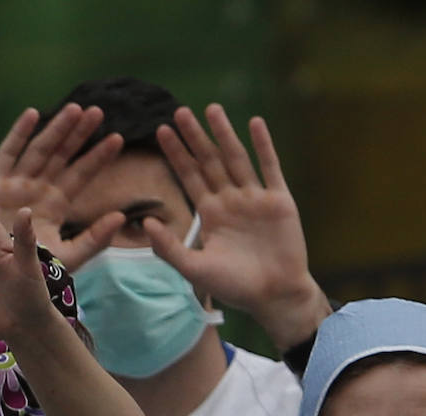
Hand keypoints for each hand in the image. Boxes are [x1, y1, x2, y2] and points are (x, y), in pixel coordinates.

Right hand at [0, 104, 125, 270]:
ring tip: (75, 109)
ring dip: (56, 129)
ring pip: (40, 149)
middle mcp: (38, 189)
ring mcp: (16, 183)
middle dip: (79, 134)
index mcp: (57, 204)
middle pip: (63, 155)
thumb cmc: (33, 270)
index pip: (82, 175)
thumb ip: (95, 239)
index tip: (119, 139)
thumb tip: (121, 217)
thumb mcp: (69, 256)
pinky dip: (19, 134)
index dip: (98, 157)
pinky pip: (8, 153)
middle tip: (98, 111)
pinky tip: (33, 114)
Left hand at [144, 104, 330, 350]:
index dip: (177, 154)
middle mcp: (231, 201)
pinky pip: (271, 168)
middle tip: (179, 111)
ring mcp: (256, 199)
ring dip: (225, 134)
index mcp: (211, 214)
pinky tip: (255, 123)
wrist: (275, 296)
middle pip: (210, 162)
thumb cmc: (235, 287)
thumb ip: (169, 248)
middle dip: (195, 137)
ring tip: (212, 109)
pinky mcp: (280, 201)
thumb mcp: (195, 270)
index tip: (161, 130)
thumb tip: (145, 222)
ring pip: (237, 158)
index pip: (189, 176)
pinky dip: (264, 146)